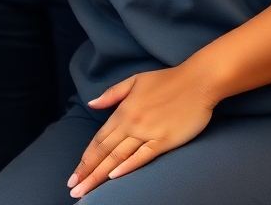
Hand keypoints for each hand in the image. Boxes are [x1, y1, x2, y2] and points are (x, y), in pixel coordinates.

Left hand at [67, 63, 217, 197]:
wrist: (196, 82)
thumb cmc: (165, 80)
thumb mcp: (134, 81)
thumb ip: (112, 94)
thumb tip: (91, 104)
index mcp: (122, 111)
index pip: (99, 140)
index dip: (85, 159)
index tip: (74, 175)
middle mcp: (131, 124)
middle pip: (104, 152)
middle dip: (87, 172)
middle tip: (73, 189)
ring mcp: (147, 133)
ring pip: (119, 157)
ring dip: (100, 174)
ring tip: (87, 189)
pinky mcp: (164, 141)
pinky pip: (143, 156)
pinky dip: (128, 166)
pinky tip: (115, 176)